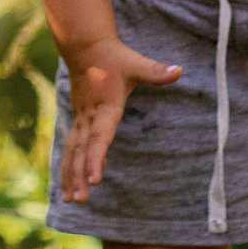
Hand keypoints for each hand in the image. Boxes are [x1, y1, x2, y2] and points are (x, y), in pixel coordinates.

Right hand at [59, 38, 181, 203]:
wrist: (85, 48)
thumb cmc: (114, 58)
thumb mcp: (136, 63)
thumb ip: (156, 71)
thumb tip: (179, 70)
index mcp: (104, 106)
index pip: (99, 136)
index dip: (95, 158)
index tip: (95, 179)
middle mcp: (88, 116)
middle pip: (81, 150)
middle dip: (79, 175)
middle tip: (80, 199)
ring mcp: (80, 119)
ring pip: (71, 152)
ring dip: (69, 176)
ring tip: (69, 200)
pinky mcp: (78, 121)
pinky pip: (71, 148)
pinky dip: (69, 167)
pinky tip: (71, 186)